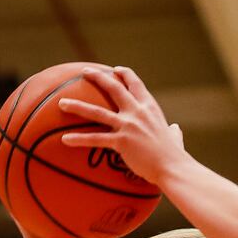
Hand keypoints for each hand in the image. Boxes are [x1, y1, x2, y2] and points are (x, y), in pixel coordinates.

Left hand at [58, 66, 188, 187]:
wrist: (174, 167)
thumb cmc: (175, 155)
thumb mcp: (175, 138)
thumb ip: (173, 131)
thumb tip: (175, 129)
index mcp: (150, 108)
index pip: (136, 85)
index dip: (125, 74)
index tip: (115, 70)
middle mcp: (137, 112)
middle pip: (114, 88)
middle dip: (97, 77)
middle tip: (84, 71)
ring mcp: (128, 125)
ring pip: (97, 112)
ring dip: (77, 106)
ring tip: (61, 103)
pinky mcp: (121, 142)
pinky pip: (95, 139)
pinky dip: (79, 139)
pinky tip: (65, 140)